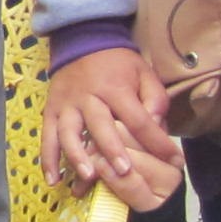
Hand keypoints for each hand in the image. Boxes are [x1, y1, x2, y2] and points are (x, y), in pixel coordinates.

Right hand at [42, 46, 185, 209]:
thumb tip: (158, 125)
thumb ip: (155, 98)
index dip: (157, 141)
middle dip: (112, 150)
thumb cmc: (118, 64)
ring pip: (69, 132)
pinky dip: (48, 159)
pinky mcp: (51, 111)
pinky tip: (54, 180)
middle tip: (125, 173)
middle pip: (100, 126)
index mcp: (115, 87)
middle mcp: (88, 97)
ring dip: (77, 156)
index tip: (174, 162)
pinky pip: (47, 136)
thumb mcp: (144, 72)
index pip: (138, 119)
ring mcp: (66, 105)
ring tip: (88, 177)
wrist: (82, 41)